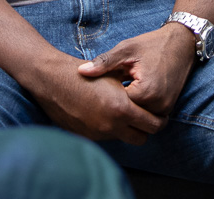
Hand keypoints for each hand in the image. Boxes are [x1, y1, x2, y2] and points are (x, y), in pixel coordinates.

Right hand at [27, 51, 166, 143]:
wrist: (53, 81)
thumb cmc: (85, 74)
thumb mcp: (114, 76)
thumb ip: (134, 93)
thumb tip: (151, 103)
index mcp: (122, 109)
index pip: (152, 125)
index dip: (160, 121)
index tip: (161, 116)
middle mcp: (111, 126)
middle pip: (141, 139)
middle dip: (146, 130)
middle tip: (146, 118)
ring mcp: (98, 134)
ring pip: (123, 138)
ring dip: (126, 129)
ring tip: (122, 112)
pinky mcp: (86, 137)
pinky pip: (106, 138)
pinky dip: (109, 129)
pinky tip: (104, 114)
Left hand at [77, 23, 197, 119]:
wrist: (182, 43)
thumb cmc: (152, 44)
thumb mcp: (126, 49)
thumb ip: (104, 63)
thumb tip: (81, 72)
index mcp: (146, 92)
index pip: (118, 106)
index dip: (107, 96)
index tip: (102, 85)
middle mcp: (158, 105)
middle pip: (128, 114)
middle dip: (117, 103)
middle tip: (109, 88)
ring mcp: (166, 108)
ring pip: (138, 117)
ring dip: (129, 107)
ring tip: (120, 90)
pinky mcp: (169, 107)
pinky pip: (148, 114)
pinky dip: (139, 106)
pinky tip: (130, 93)